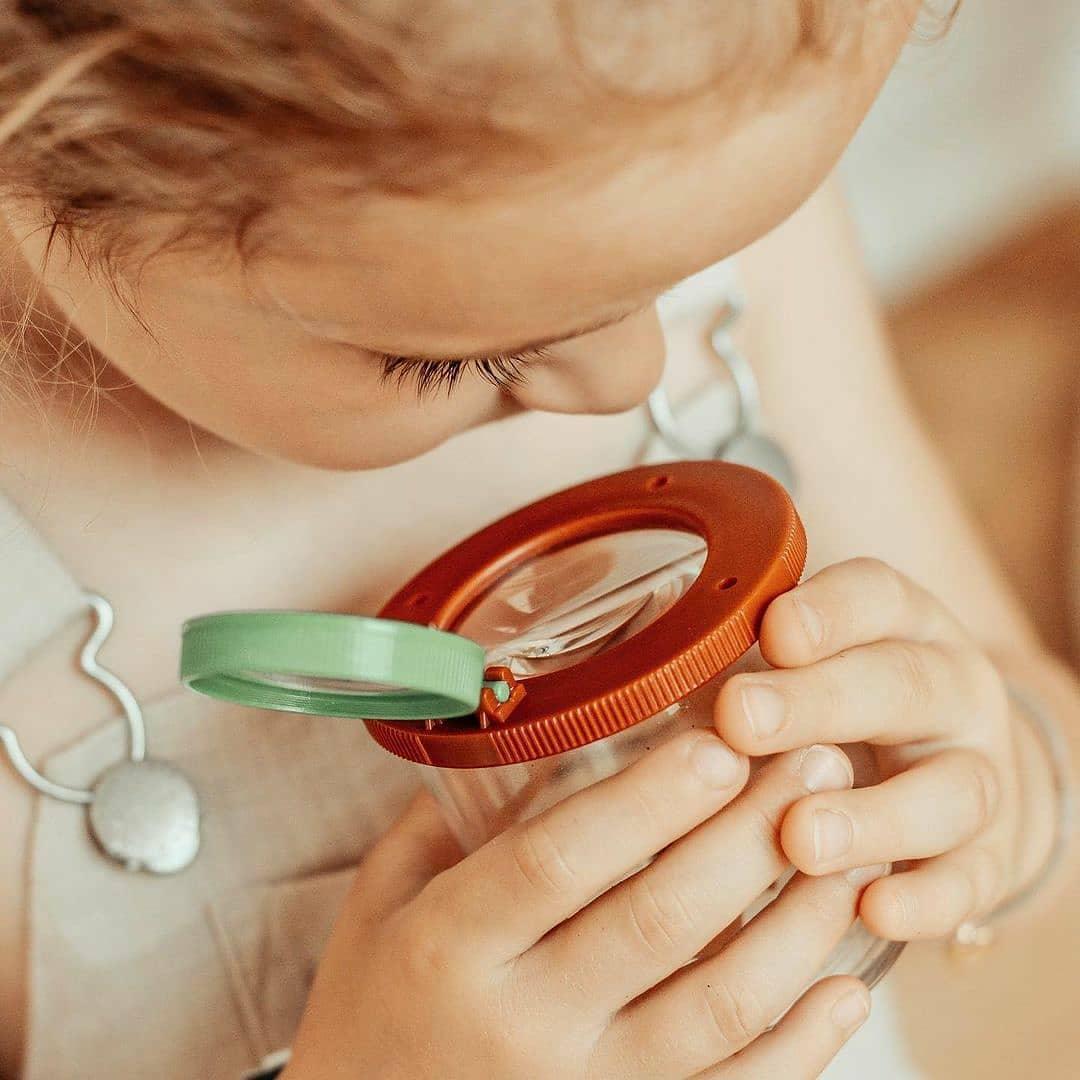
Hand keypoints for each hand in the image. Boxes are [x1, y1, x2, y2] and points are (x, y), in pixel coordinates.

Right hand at [286, 732, 874, 1078]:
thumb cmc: (373, 1005)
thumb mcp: (383, 899)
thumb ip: (453, 817)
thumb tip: (545, 733)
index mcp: (450, 946)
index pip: (558, 858)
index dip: (646, 800)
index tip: (719, 744)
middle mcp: (520, 1024)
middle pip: (659, 919)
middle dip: (751, 833)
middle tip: (815, 763)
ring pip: (718, 1006)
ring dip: (798, 925)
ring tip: (849, 854)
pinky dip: (803, 1043)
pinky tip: (844, 984)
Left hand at [716, 557, 1030, 940]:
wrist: (961, 774)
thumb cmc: (851, 709)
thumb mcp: (816, 664)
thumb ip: (751, 665)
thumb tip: (638, 682)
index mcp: (899, 627)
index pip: (875, 596)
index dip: (828, 612)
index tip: (772, 632)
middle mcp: (948, 689)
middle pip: (900, 684)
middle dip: (819, 702)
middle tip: (741, 718)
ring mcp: (977, 772)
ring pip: (948, 788)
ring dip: (873, 815)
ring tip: (799, 836)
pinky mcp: (989, 856)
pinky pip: (970, 880)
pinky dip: (925, 899)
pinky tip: (873, 910)